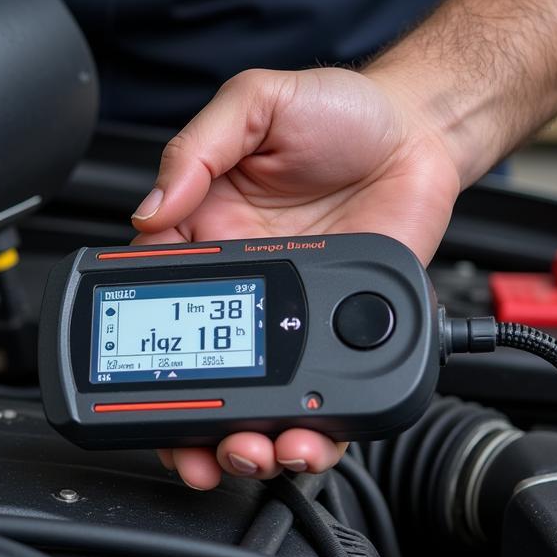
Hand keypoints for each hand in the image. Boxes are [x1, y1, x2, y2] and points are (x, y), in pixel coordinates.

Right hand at [132, 66, 460, 488]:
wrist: (421, 134)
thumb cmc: (340, 113)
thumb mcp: (255, 105)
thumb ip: (196, 149)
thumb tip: (148, 209)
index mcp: (206, 233)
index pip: (160, 298)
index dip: (146, 346)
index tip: (134, 379)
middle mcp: (246, 283)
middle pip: (203, 368)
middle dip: (189, 422)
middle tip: (190, 449)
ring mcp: (294, 316)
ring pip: (259, 397)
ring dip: (245, 439)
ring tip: (250, 452)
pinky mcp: (343, 334)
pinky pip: (326, 396)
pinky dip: (316, 432)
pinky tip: (307, 441)